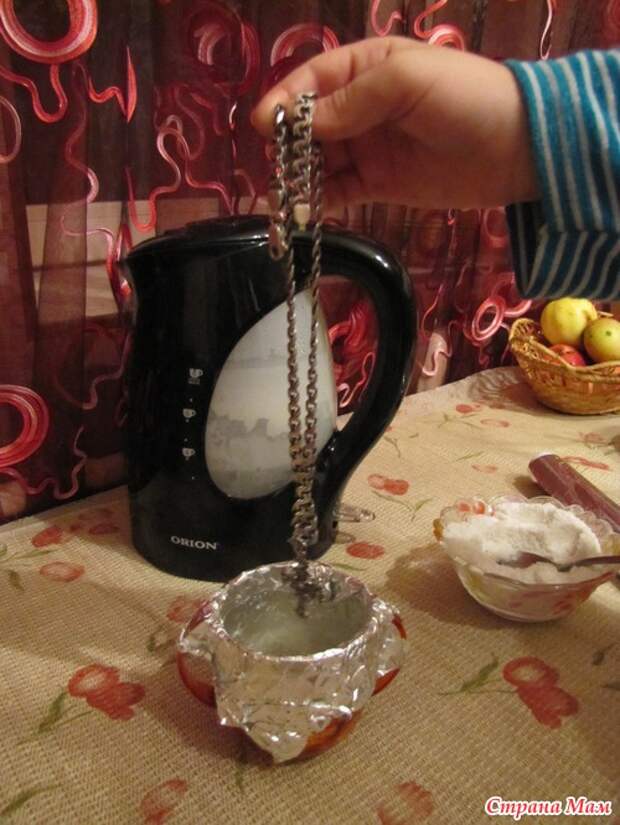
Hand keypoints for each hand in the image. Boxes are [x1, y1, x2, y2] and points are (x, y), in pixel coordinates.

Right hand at [252, 37, 538, 212]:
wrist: (517, 150)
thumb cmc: (466, 99)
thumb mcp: (407, 81)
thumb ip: (352, 99)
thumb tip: (301, 121)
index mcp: (367, 67)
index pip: (313, 81)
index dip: (285, 103)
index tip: (262, 127)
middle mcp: (361, 106)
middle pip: (309, 124)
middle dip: (288, 145)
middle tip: (275, 169)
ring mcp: (368, 147)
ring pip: (318, 160)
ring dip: (298, 176)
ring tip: (285, 197)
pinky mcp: (378, 184)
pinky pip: (338, 191)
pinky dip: (319, 201)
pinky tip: (305, 212)